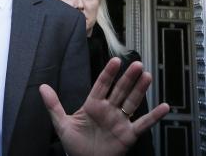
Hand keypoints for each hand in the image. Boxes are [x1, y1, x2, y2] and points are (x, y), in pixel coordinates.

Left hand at [39, 58, 169, 155]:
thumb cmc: (75, 145)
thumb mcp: (61, 124)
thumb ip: (53, 105)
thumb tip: (41, 86)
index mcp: (93, 105)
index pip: (102, 85)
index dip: (108, 73)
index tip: (115, 60)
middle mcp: (109, 110)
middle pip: (120, 90)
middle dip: (128, 77)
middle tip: (137, 64)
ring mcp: (120, 121)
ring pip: (132, 102)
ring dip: (140, 90)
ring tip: (147, 76)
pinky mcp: (128, 135)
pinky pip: (143, 124)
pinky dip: (154, 116)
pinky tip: (164, 107)